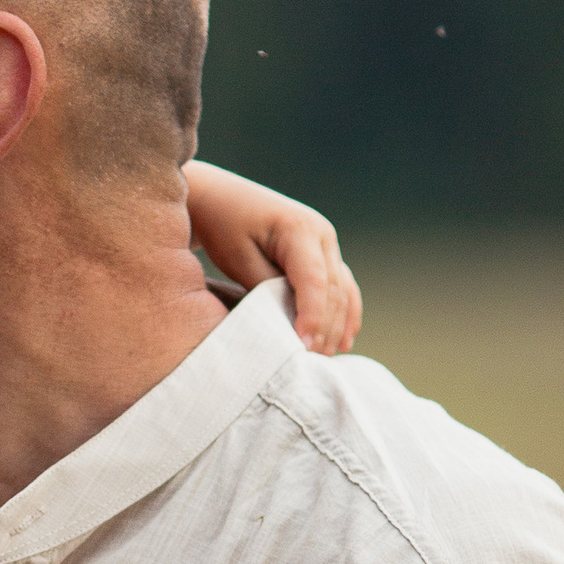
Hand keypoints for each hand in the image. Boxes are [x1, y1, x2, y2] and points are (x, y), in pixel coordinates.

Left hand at [183, 161, 361, 356]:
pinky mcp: (322, 252)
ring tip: (327, 359)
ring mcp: (325, 242)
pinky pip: (341, 286)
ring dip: (337, 325)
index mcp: (300, 229)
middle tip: (312, 364)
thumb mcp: (238, 258)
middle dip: (325, 328)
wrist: (219, 199)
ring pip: (342, 290)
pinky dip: (344, 313)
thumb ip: (265, 286)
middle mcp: (322, 233)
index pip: (315, 282)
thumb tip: (289, 318)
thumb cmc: (222, 226)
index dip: (312, 318)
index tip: (304, 348)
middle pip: (334, 290)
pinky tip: (344, 340)